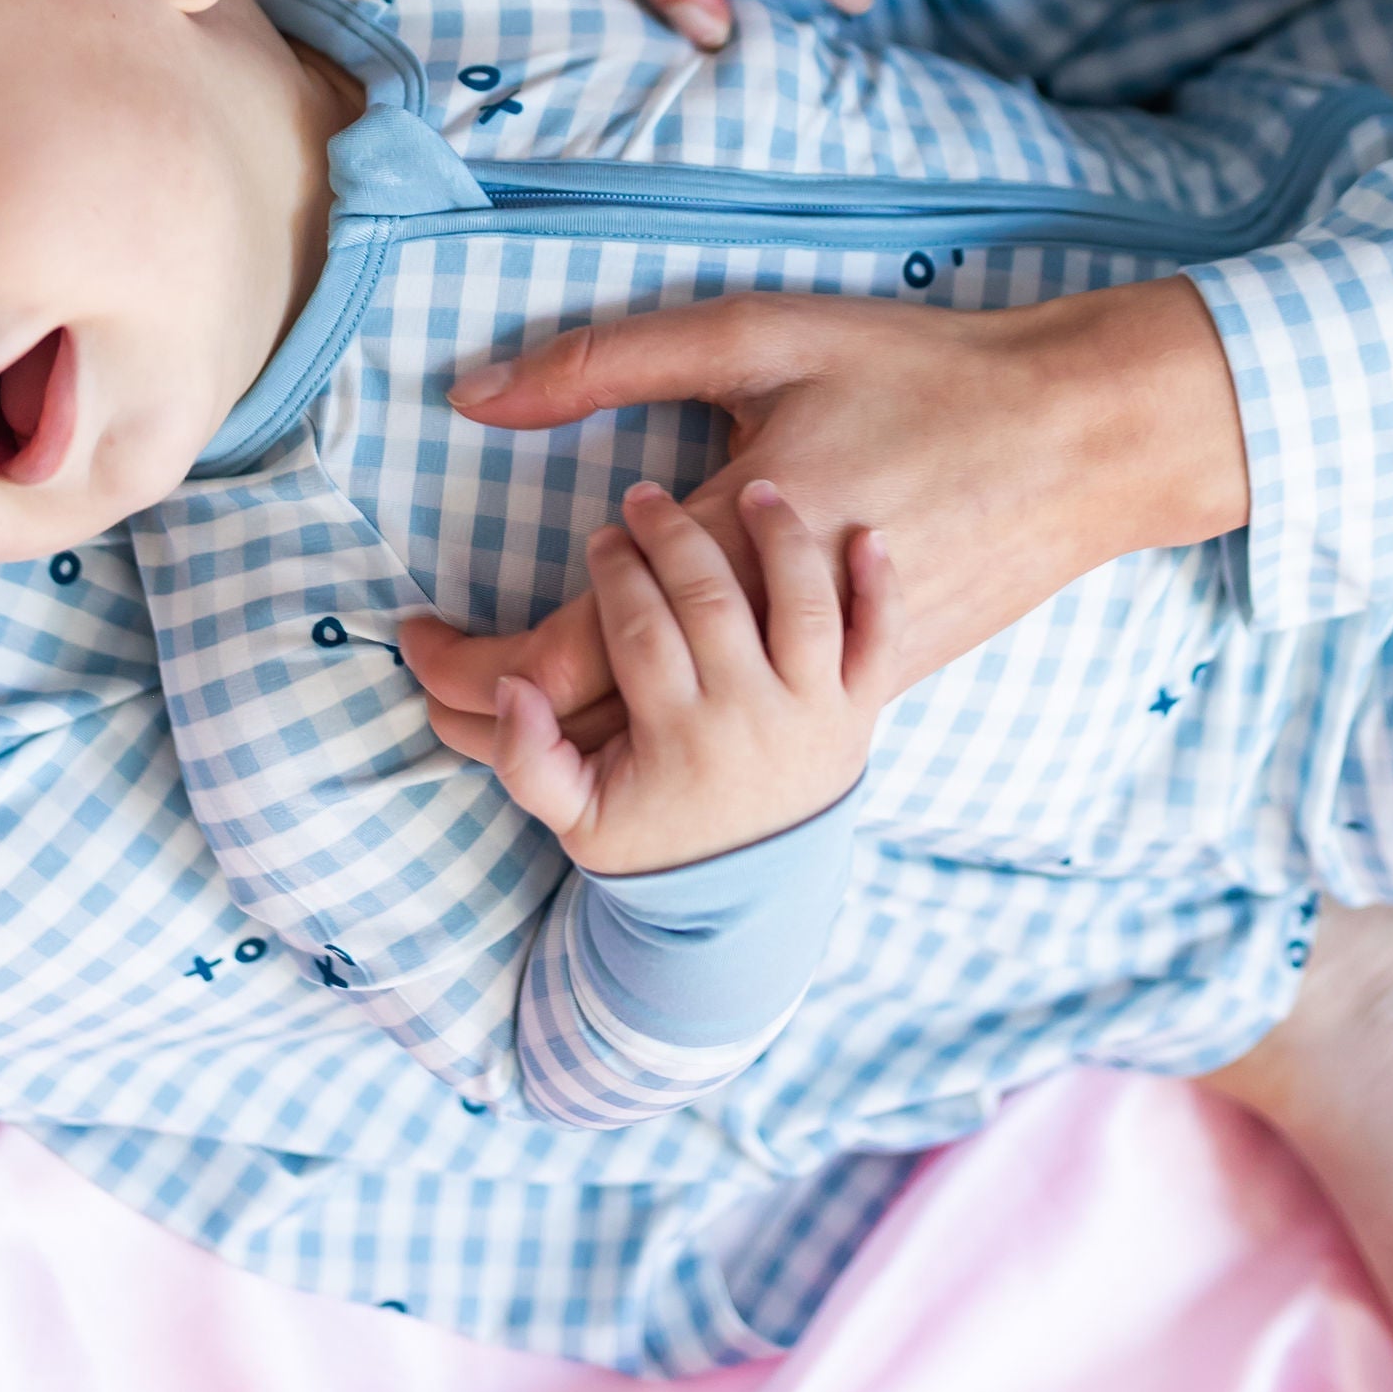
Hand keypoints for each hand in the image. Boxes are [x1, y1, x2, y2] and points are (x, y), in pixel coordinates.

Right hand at [412, 477, 898, 876]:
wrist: (747, 901)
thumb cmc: (654, 843)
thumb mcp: (577, 819)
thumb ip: (527, 759)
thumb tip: (512, 687)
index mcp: (678, 737)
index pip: (639, 630)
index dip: (615, 574)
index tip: (603, 537)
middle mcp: (751, 717)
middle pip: (712, 601)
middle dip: (673, 538)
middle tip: (645, 497)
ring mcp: (813, 711)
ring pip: (803, 606)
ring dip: (780, 539)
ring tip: (755, 490)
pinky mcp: (860, 714)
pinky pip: (880, 643)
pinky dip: (880, 588)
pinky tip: (869, 535)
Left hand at [416, 281, 1248, 715]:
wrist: (1075, 439)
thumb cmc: (917, 374)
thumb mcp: (759, 338)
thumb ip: (609, 362)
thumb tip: (477, 394)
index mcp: (730, 542)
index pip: (570, 649)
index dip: (475, 670)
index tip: (412, 646)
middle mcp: (773, 632)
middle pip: (607, 718)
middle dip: (501, 720)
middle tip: (432, 689)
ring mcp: (827, 674)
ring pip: (676, 740)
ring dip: (578, 732)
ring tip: (508, 706)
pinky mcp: (872, 687)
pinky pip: (750, 726)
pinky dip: (672, 723)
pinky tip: (638, 698)